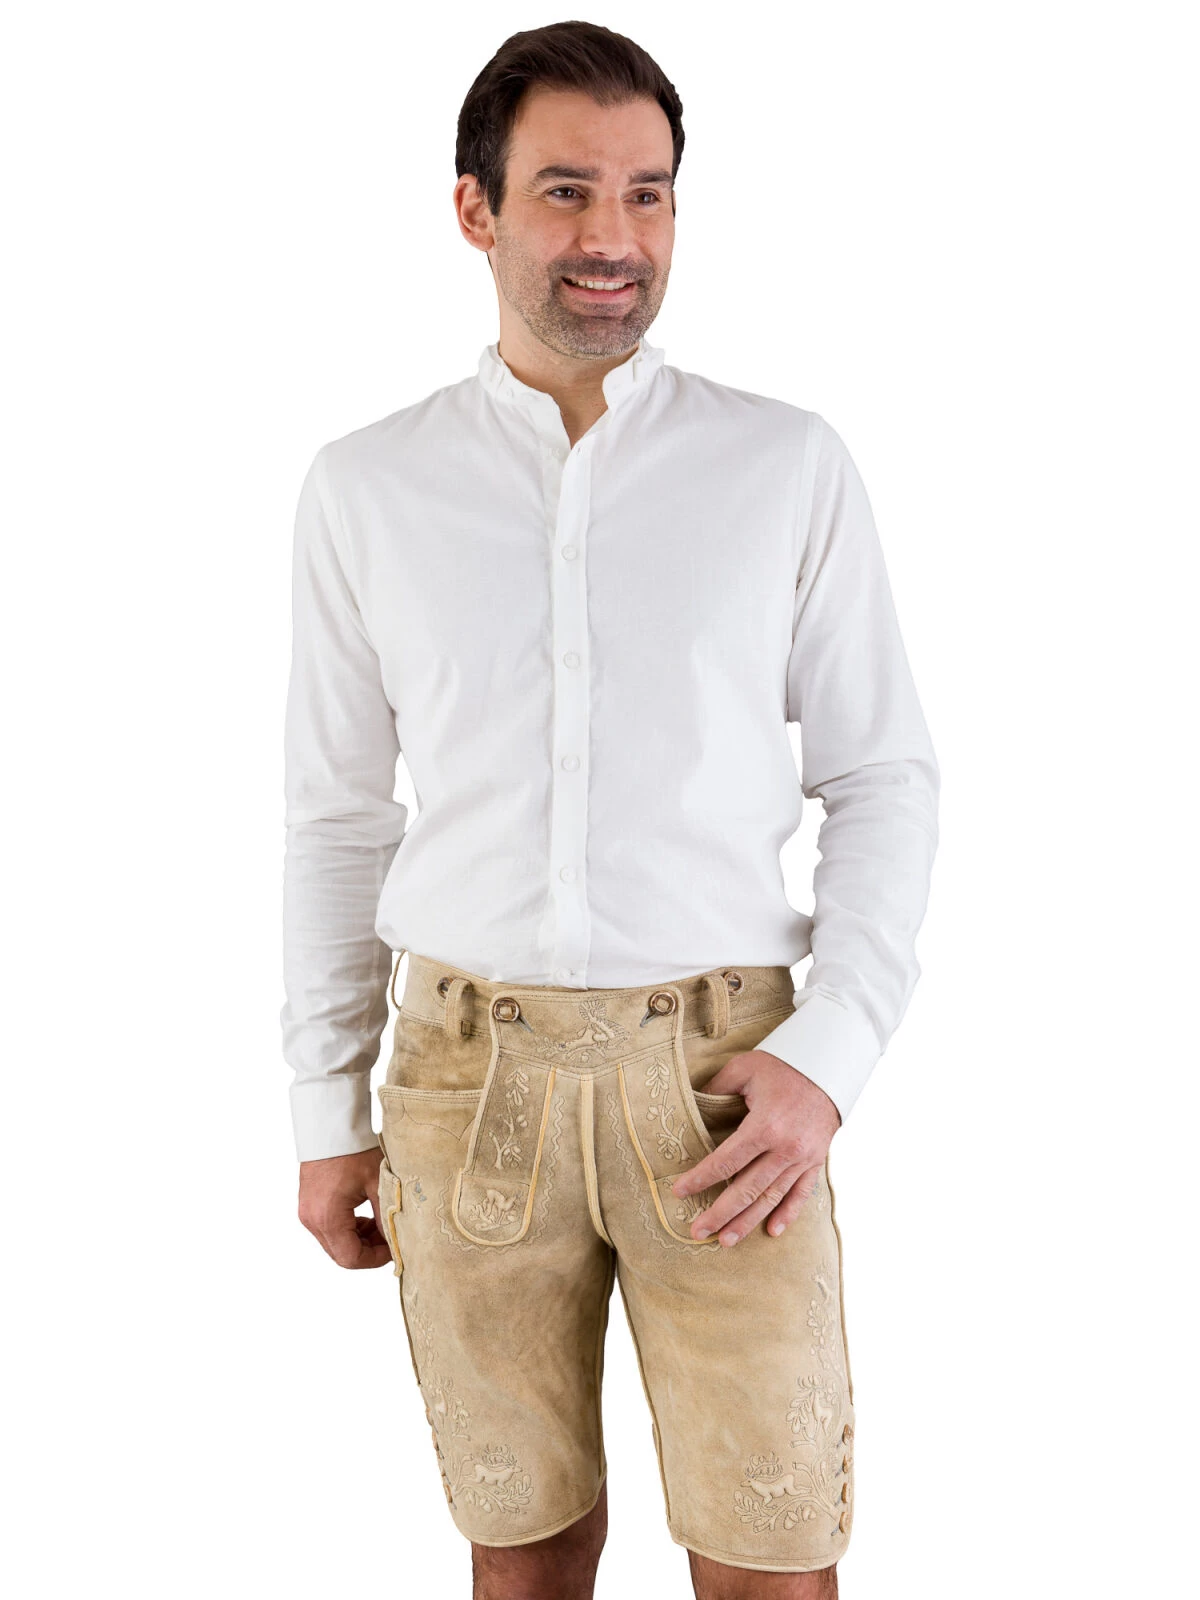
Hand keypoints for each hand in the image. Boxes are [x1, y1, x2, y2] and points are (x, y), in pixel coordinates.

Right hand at [298, 1146, 391, 1268]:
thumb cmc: (354, 1151)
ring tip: (380, 1224)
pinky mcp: (308, 1206)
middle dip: (368, 1250)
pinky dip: (347, 1229)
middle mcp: (312, 1220)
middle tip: (390, 1237)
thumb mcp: (378, 1184)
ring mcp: (307, 1214)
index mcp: (328, 1217)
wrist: (330, 1127)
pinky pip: (328, 1229)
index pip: (351, 1258)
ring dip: (358, 1240)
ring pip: (335, 1243)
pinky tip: (365, 1216)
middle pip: (341, 1254)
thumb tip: (398, 1241)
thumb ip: (387, 1217)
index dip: (375, 1259)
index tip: (394, 1250)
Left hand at [671, 1050, 840, 1246]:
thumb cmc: (782, 1066)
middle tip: (698, 1232)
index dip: (701, 1178)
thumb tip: (690, 1105)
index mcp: (765, 1125)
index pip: (725, 1161)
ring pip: (771, 1198)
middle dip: (720, 1213)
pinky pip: (801, 1194)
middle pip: (747, 1189)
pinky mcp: (816, 1161)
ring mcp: (803, 1158)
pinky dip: (788, 1214)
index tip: (679, 1192)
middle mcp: (785, 1148)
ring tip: (726, 1241)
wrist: (829, 1066)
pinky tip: (772, 1232)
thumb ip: (716, 1089)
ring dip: (748, 1222)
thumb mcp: (744, 1069)